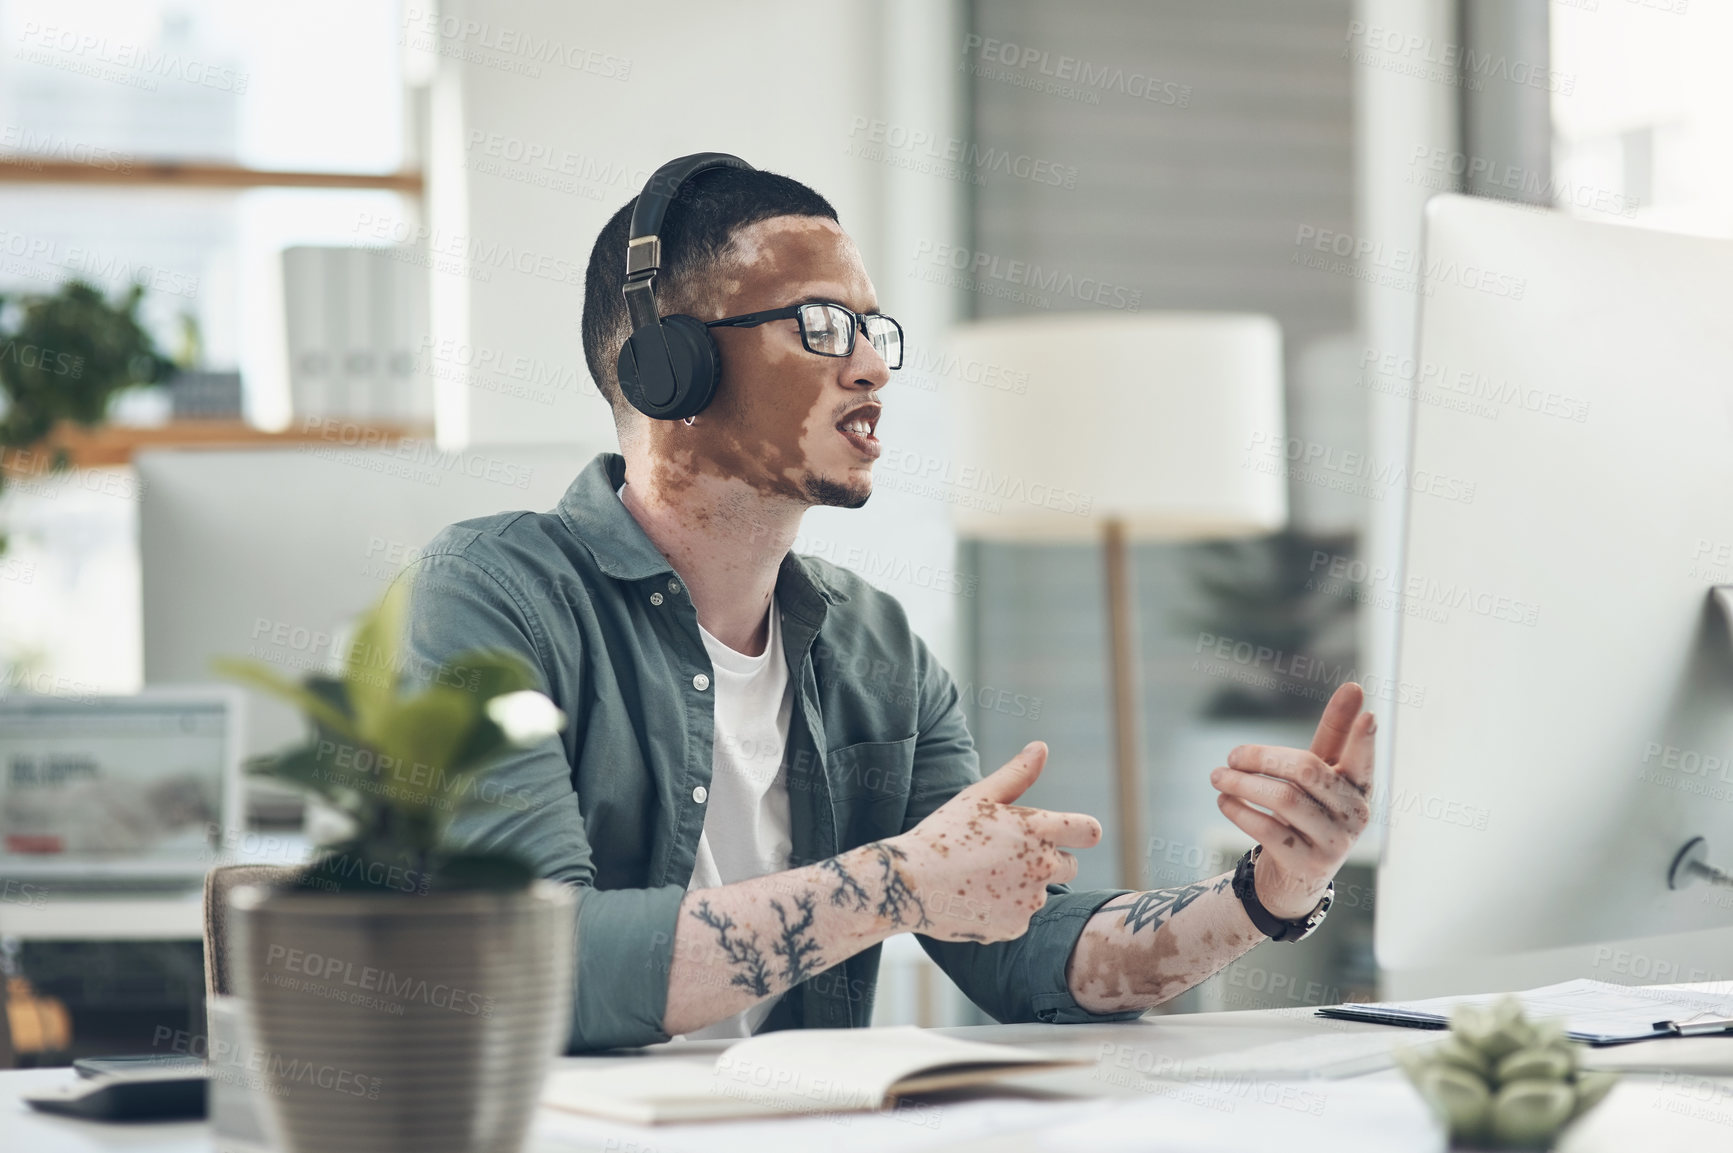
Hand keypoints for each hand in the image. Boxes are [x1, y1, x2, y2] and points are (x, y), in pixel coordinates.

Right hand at [892, 741, 1101, 942]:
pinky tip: (972, 898)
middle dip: (1047, 860)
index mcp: (1038, 830)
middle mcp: (1043, 867)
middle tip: (1004, 856)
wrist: (911, 884)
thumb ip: (1016, 774)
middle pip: (1068, 866)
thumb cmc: (943, 833)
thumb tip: (1041, 747)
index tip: (1070, 833)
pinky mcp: (1015, 927)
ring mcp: (1030, 901)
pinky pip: (1018, 917)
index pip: (1089, 831)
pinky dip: (1002, 910)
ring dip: (1021, 886)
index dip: (1082, 831)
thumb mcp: (978, 797)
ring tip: (977, 877)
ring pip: (1038, 892)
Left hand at [1209, 683, 1374, 919]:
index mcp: (1360, 788)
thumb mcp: (1322, 773)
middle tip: (1232, 755)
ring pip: (1283, 799)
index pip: (1363, 760)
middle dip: (1262, 757)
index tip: (1369, 715)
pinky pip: (1267, 829)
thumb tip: (1355, 686)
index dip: (1364, 740)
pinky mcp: (1306, 865)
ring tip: (1218, 776)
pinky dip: (1238, 810)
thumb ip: (1335, 733)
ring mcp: (1333, 843)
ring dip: (1242, 784)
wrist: (1296, 876)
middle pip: (1307, 771)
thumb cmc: (1311, 809)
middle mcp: (1355, 816)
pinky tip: (1223, 800)